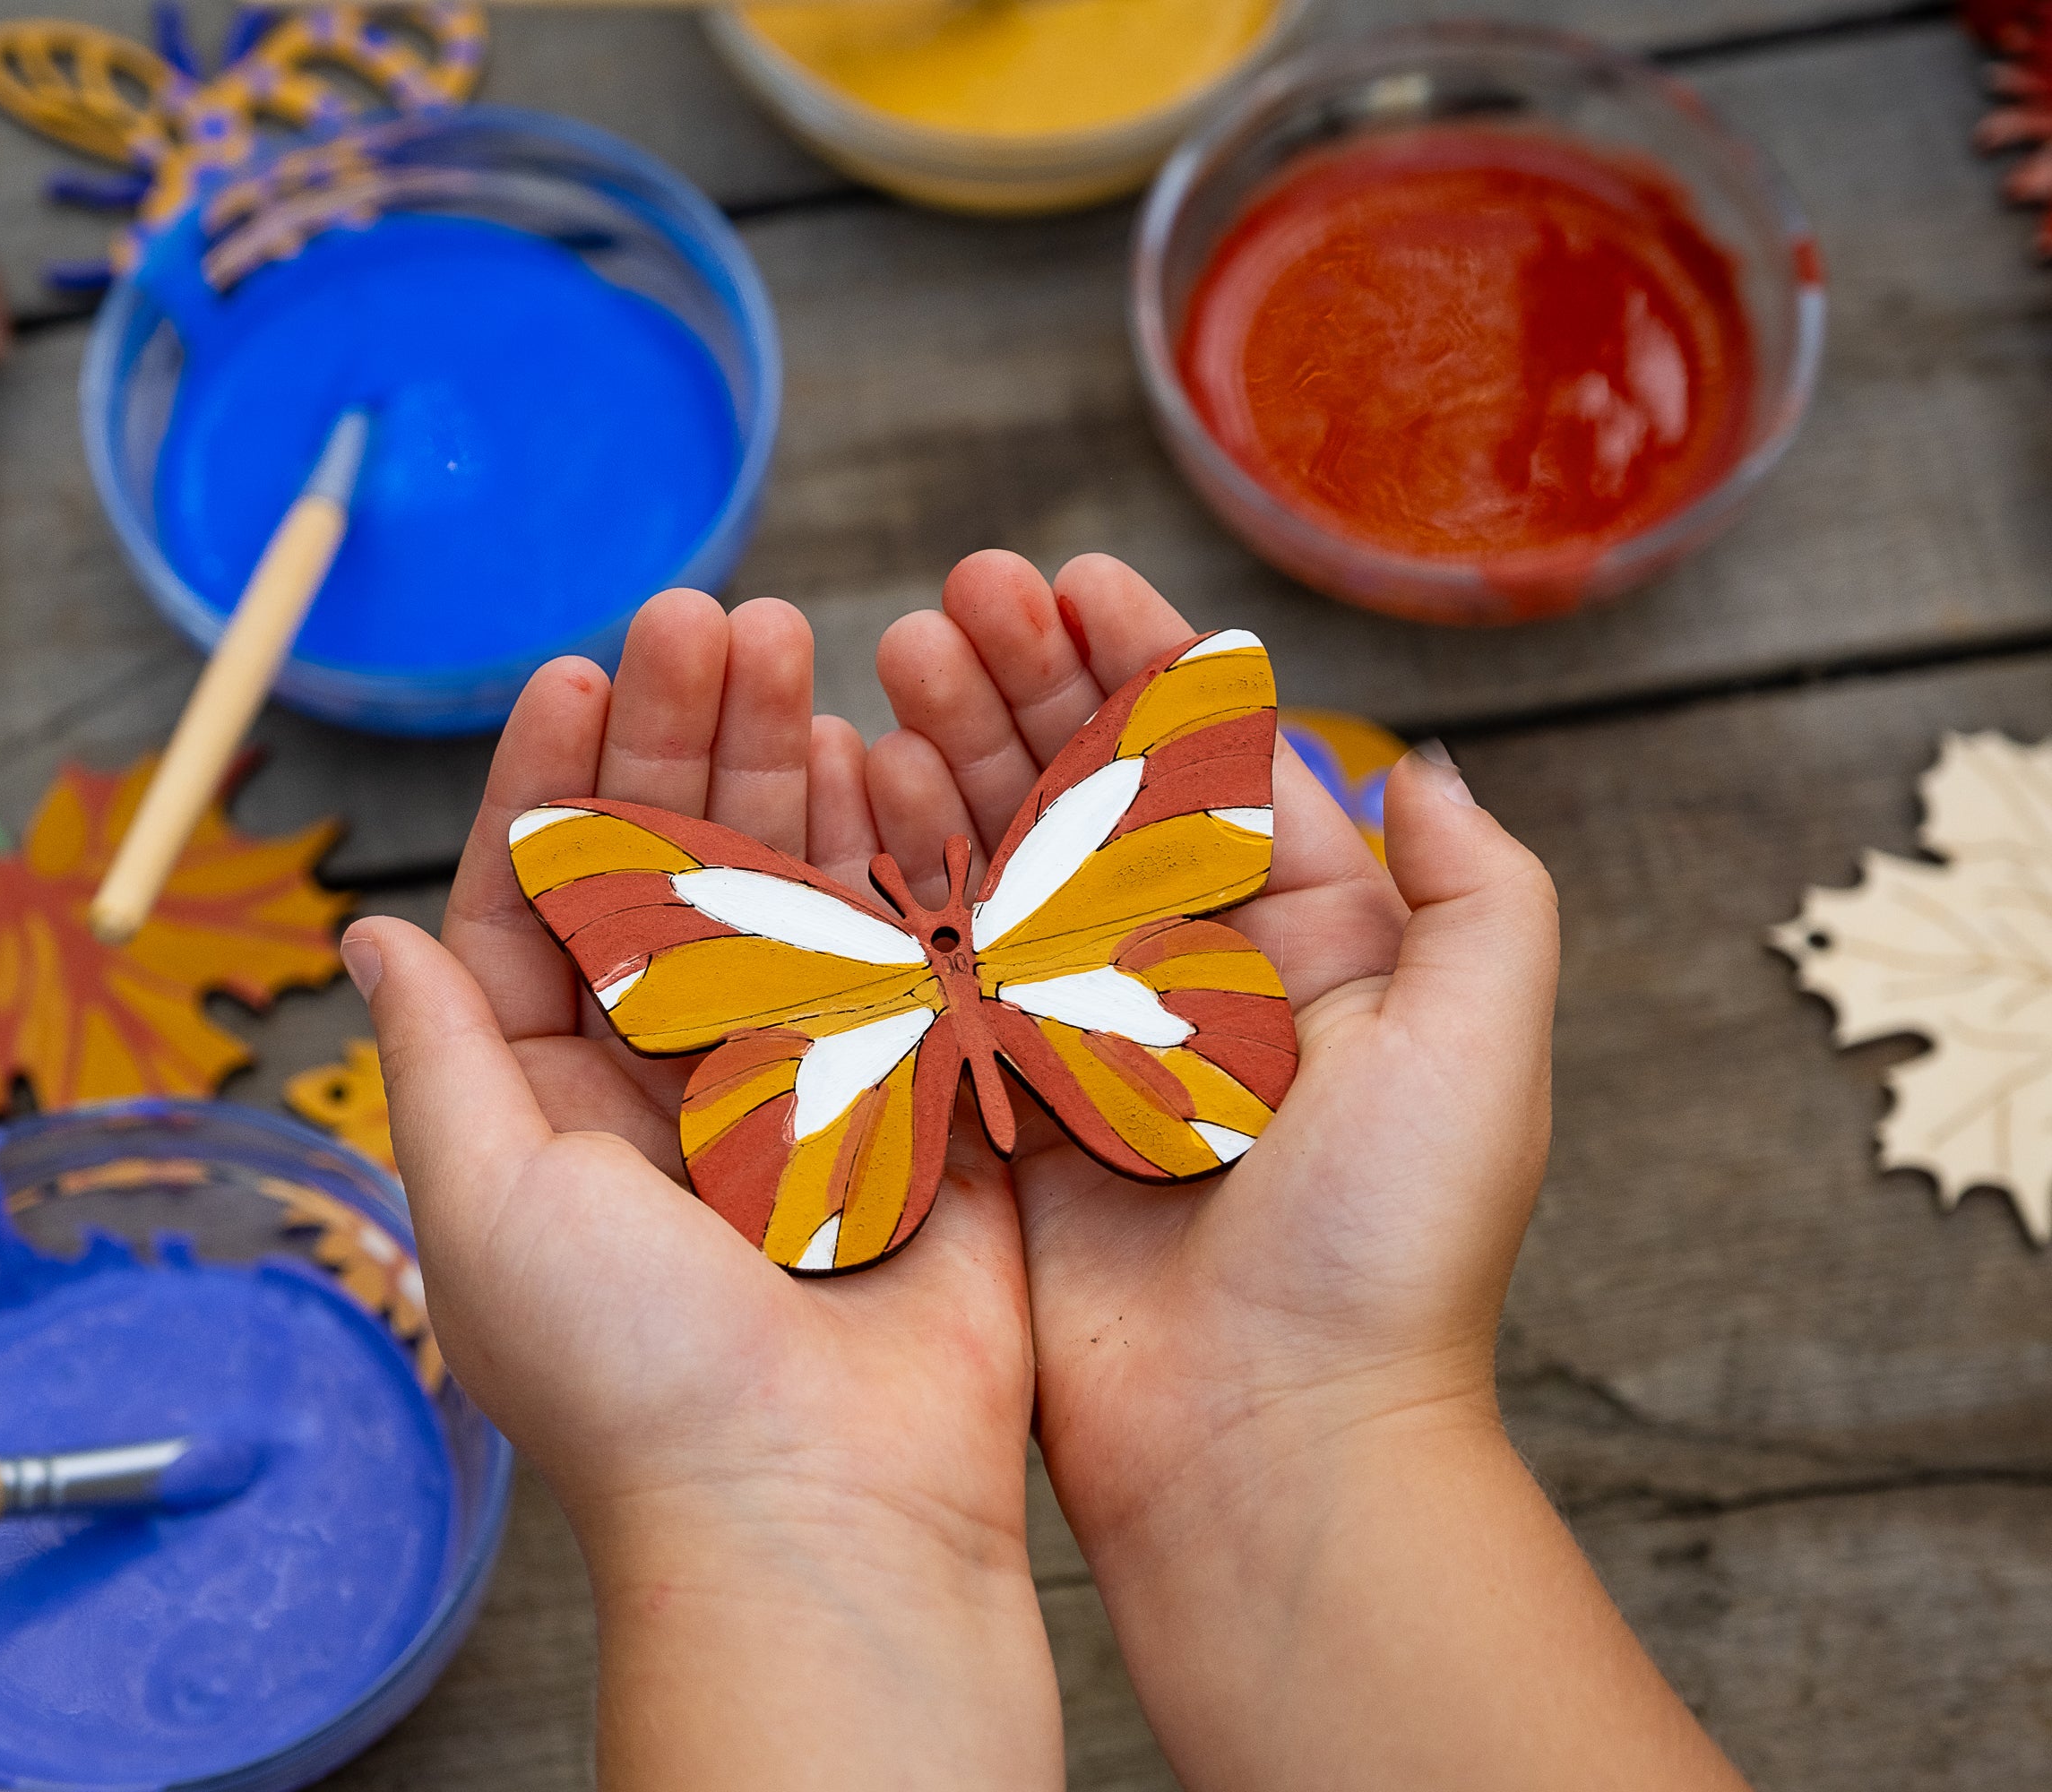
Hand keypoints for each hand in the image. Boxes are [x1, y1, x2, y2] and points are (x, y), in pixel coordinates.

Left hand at [345, 590, 1060, 1790]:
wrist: (823, 1510)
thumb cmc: (630, 1374)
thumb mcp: (487, 1201)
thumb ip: (441, 1053)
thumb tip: (373, 928)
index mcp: (553, 1109)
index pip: (542, 909)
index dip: (551, 784)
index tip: (572, 668)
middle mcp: (672, 1083)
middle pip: (670, 869)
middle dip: (677, 737)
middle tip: (701, 612)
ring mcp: (801, 1082)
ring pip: (781, 884)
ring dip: (776, 761)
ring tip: (782, 637)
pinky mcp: (918, 1101)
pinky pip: (896, 947)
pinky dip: (882, 848)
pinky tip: (869, 745)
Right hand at [869, 551, 1742, 1790]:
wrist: (1268, 1450)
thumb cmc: (1389, 1254)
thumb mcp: (1486, 1050)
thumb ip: (1483, 892)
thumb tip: (1425, 763)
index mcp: (1312, 959)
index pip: (1214, 773)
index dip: (1143, 668)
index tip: (1074, 576)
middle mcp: (1187, 991)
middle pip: (1092, 798)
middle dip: (1025, 684)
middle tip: (952, 594)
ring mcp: (1080, 1049)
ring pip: (1002, 862)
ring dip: (950, 752)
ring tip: (890, 654)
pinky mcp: (993, 1115)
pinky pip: (932, 967)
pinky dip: (892, 872)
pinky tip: (846, 783)